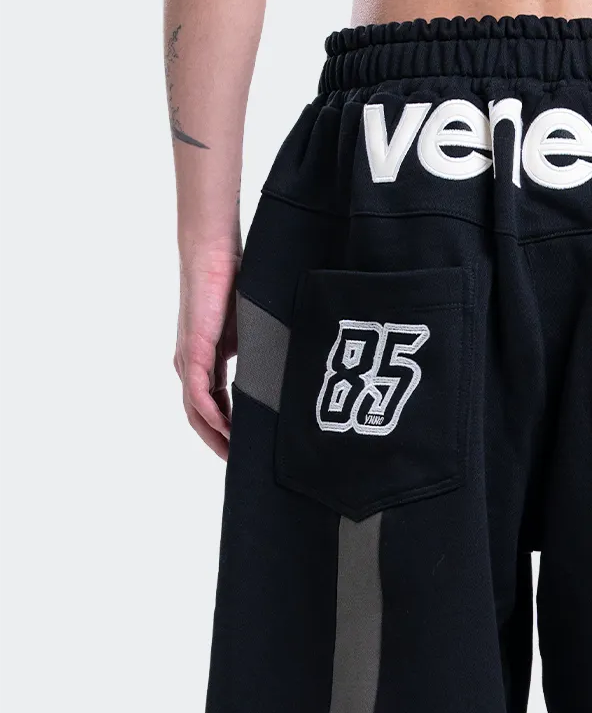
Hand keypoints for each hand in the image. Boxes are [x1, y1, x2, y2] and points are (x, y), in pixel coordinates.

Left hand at [174, 247, 239, 458]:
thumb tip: (281, 377)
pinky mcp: (193, 348)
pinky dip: (211, 415)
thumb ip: (256, 356)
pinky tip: (226, 430)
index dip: (226, 430)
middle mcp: (191, 363)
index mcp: (205, 359)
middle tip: (239, 464)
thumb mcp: (249, 330)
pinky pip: (198, 393)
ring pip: (195, 411)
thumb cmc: (231, 280)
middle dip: (217, 442)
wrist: (214, 248)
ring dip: (213, 436)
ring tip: (234, 455)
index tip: (245, 449)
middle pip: (198, 416)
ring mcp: (189, 357)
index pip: (212, 405)